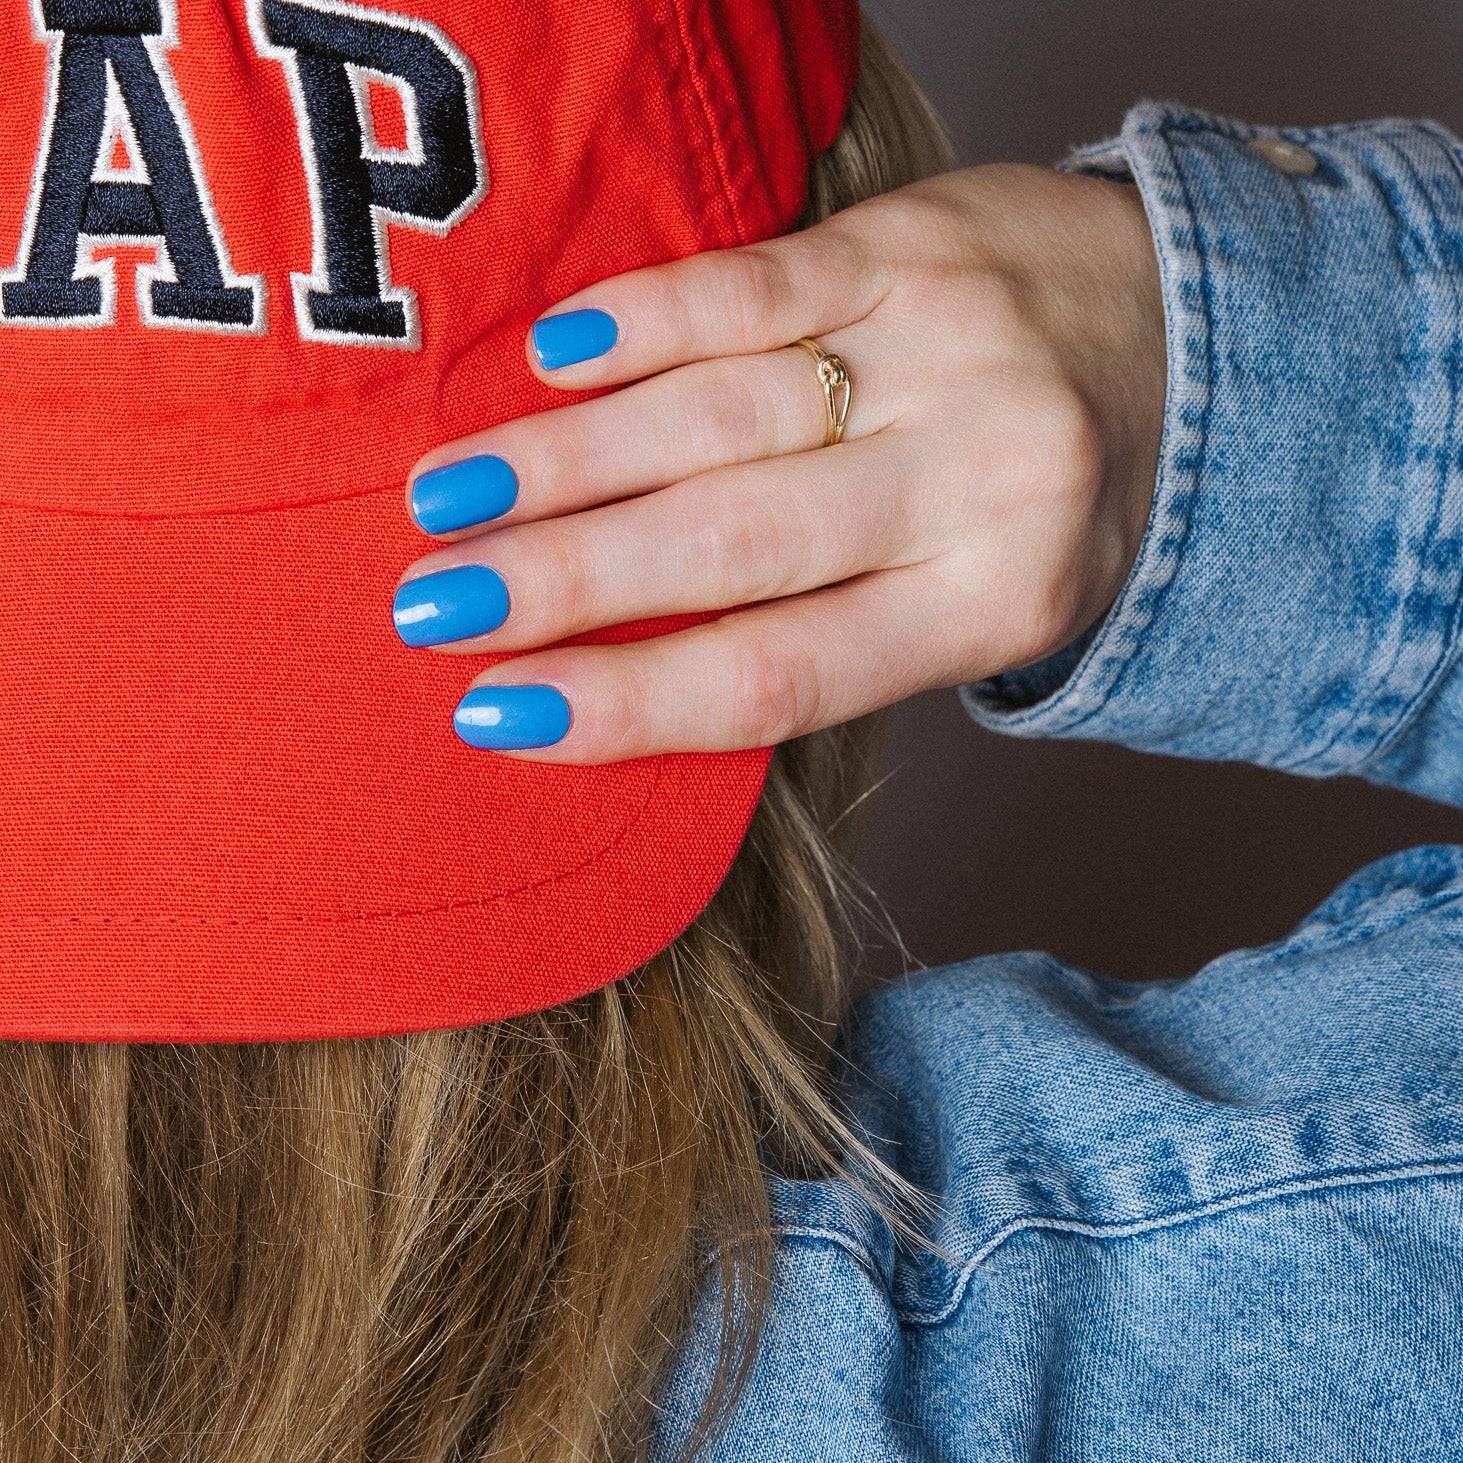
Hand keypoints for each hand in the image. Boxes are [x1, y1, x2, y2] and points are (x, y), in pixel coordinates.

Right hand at [396, 163, 1166, 761]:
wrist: (1194, 346)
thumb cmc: (1048, 513)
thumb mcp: (971, 609)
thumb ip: (826, 639)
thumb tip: (620, 678)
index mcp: (989, 604)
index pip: (779, 674)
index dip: (627, 702)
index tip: (497, 714)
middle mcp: (975, 476)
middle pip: (730, 544)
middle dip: (563, 580)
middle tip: (431, 606)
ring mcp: (944, 348)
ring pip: (721, 413)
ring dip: (565, 460)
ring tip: (447, 499)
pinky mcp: (912, 243)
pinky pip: (757, 285)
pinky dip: (645, 323)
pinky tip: (553, 361)